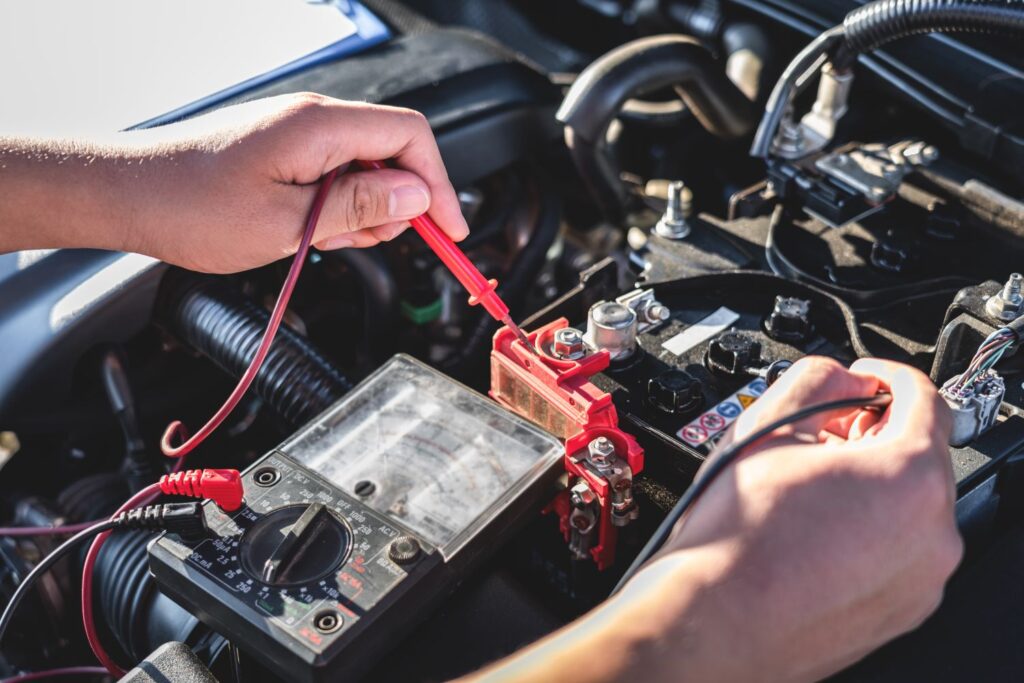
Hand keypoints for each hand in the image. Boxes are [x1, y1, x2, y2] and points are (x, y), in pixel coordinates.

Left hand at [0, 93, 467, 272]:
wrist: (131, 195)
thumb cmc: (194, 207)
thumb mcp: (289, 223)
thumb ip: (359, 207)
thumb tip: (416, 197)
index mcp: (320, 127)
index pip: (410, 137)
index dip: (439, 185)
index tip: (450, 230)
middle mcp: (314, 120)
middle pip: (393, 152)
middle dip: (403, 203)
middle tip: (380, 243)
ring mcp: (299, 133)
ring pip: (366, 168)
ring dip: (367, 210)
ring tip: (330, 241)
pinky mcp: (286, 150)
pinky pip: (335, 174)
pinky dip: (339, 206)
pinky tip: (314, 231)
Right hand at [470, 357, 961, 682]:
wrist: (709, 624)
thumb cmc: (730, 542)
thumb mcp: (763, 427)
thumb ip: (814, 379)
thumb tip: (838, 379)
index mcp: (908, 477)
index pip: (922, 397)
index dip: (884, 378)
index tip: (861, 381)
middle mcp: (931, 533)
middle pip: (918, 455)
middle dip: (871, 435)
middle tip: (819, 437)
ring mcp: (919, 580)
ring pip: (907, 508)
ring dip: (868, 487)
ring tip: (804, 491)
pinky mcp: (898, 612)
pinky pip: (895, 554)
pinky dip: (865, 535)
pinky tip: (809, 533)